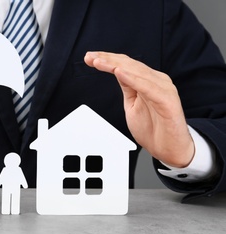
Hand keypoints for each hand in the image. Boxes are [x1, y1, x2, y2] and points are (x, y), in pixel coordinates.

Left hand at [84, 51, 193, 166]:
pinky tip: (120, 73)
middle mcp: (156, 81)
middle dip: (107, 59)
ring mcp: (163, 89)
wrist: (170, 149)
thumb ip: (127, 87)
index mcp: (148, 81)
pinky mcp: (167, 101)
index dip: (107, 60)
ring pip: (137, 72)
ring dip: (116, 65)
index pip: (126, 64)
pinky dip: (133, 79)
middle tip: (90, 57)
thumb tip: (117, 72)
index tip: (89, 58)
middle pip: (129, 65)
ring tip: (99, 62)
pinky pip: (148, 88)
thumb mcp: (132, 104)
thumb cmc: (154, 128)